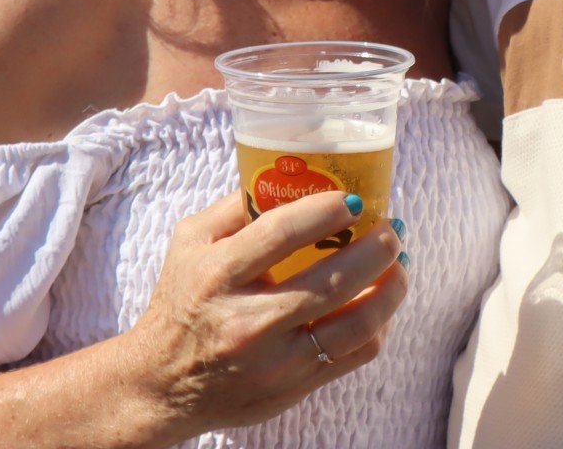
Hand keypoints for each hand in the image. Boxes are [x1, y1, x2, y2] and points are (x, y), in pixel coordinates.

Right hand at [119, 190, 407, 439]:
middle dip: (377, 249)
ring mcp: (276, 361)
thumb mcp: (191, 241)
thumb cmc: (182, 300)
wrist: (162, 384)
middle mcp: (249, 321)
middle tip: (392, 228)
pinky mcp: (294, 388)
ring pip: (356, 324)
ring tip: (399, 264)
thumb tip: (288, 173)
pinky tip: (381, 302)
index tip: (355, 199)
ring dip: (391, 289)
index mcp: (220, 275)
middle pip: (332, 282)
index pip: (282, 234)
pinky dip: (379, 324)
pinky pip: (356, 355)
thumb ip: (236, 205)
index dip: (327, 211)